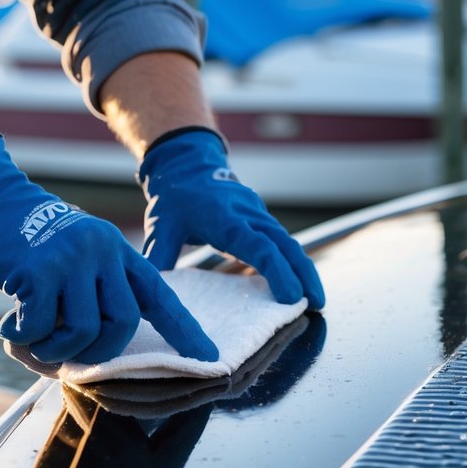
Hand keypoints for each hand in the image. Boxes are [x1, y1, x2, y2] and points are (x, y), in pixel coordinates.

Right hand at [0, 132, 218, 364]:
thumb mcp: (74, 253)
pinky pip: (42, 327)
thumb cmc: (27, 241)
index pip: (159, 293)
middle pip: (123, 323)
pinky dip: (23, 339)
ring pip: (85, 331)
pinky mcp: (39, 270)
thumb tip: (93, 352)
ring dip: (56, 350)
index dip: (183, 329)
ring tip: (33, 342)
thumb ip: (91, 292)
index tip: (208, 358)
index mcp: (116, 249)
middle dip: (97, 353)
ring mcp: (72, 258)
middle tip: (65, 356)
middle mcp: (102, 250)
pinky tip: (9, 329)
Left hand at [137, 128, 324, 308]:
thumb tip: (149, 295)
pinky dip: (295, 262)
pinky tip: (302, 285)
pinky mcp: (261, 220)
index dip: (277, 271)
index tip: (291, 295)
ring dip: (305, 270)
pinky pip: (283, 242)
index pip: (258, 245)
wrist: (187, 163)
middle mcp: (248, 215)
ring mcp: (258, 216)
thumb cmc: (174, 197)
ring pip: (289, 243)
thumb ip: (158, 259)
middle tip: (317, 304)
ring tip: (317, 300)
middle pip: (285, 245)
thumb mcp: (161, 226)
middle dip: (303, 274)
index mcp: (226, 218)